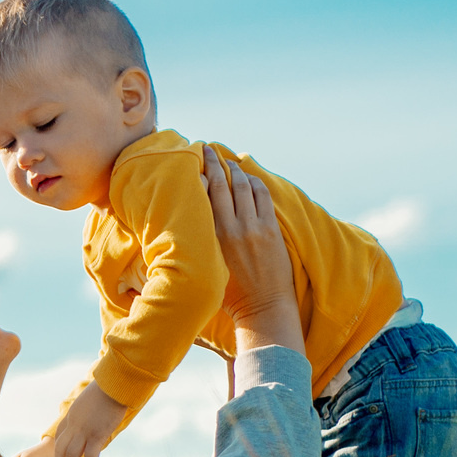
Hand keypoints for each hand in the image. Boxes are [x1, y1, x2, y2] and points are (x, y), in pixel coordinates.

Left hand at [49, 384, 127, 456]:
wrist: (114, 384)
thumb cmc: (106, 389)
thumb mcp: (89, 400)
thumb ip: (87, 410)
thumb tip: (94, 413)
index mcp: (71, 415)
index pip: (58, 435)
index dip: (59, 448)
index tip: (65, 455)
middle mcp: (74, 424)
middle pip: (60, 448)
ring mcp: (84, 430)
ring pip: (71, 455)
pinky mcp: (97, 434)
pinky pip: (90, 456)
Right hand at [205, 146, 304, 353]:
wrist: (262, 308)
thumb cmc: (229, 294)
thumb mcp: (206, 266)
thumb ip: (198, 243)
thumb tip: (184, 224)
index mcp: (213, 237)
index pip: (203, 195)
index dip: (199, 174)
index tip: (193, 161)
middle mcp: (233, 227)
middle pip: (222, 184)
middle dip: (214, 162)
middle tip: (206, 147)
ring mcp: (255, 227)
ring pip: (243, 186)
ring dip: (235, 170)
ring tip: (228, 161)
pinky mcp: (271, 229)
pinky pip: (262, 195)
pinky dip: (254, 182)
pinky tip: (249, 176)